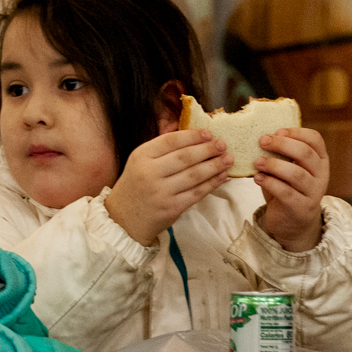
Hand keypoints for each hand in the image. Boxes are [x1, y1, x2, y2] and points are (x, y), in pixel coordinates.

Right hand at [103, 129, 231, 246]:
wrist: (123, 219)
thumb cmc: (135, 186)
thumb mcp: (139, 162)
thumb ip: (161, 147)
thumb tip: (190, 132)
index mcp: (140, 157)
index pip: (171, 141)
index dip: (193, 136)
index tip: (209, 133)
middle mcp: (149, 173)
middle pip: (185, 157)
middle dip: (208, 150)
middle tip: (222, 145)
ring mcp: (161, 192)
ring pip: (194, 175)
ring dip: (214, 166)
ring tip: (228, 159)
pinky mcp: (172, 208)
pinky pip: (197, 192)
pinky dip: (212, 183)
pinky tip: (221, 176)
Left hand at [255, 127, 328, 251]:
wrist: (292, 221)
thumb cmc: (287, 188)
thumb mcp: (288, 168)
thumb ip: (281, 154)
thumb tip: (261, 136)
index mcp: (319, 160)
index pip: (315, 139)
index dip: (296, 132)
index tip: (277, 131)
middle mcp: (321, 174)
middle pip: (305, 153)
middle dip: (282, 144)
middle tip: (262, 141)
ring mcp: (313, 192)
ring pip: (296, 174)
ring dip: (273, 165)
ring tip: (257, 162)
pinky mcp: (301, 207)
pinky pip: (286, 192)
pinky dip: (270, 183)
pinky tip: (257, 178)